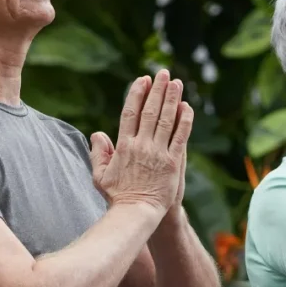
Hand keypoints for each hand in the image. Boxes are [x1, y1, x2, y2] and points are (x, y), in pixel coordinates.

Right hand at [89, 69, 192, 214]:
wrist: (136, 213)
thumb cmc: (117, 196)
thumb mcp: (100, 175)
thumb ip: (99, 153)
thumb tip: (97, 134)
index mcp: (123, 146)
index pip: (130, 113)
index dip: (136, 94)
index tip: (142, 80)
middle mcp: (141, 145)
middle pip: (150, 111)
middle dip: (157, 90)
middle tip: (163, 73)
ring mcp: (158, 153)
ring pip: (166, 120)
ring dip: (171, 99)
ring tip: (176, 82)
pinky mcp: (173, 162)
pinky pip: (180, 137)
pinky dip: (185, 120)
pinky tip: (187, 107)